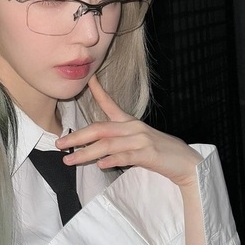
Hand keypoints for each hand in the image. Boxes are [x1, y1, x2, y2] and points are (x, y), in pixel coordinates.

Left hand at [56, 76, 201, 187]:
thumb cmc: (160, 153)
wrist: (185, 162)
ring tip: (70, 160)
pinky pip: (126, 156)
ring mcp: (141, 140)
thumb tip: (97, 151)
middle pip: (100, 129)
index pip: (110, 104)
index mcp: (129, 122)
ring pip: (107, 144)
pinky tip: (100, 164)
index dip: (97, 91)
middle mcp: (133, 128)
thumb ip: (118, 142)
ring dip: (86, 152)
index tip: (87, 79)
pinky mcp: (148, 154)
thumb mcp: (138, 141)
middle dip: (77, 136)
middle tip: (59, 143)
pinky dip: (112, 160)